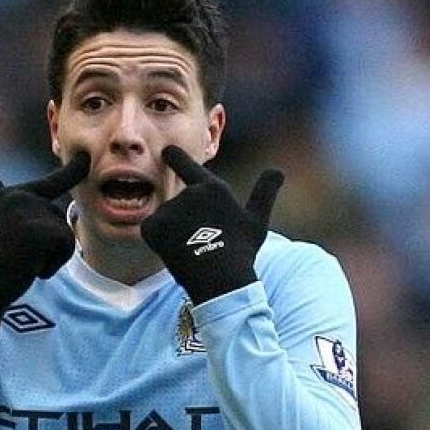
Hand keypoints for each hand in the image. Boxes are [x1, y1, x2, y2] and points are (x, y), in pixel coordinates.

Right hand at [0, 152, 89, 333]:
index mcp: (9, 194)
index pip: (51, 182)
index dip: (73, 169)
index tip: (87, 157)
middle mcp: (17, 196)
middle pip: (58, 218)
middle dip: (49, 243)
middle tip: (21, 256)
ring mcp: (28, 212)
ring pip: (64, 234)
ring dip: (51, 255)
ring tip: (24, 261)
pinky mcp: (39, 230)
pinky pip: (66, 246)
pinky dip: (53, 264)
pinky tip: (30, 268)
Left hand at [141, 146, 283, 304]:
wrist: (220, 279)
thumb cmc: (242, 251)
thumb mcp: (257, 220)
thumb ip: (264, 192)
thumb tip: (277, 171)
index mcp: (212, 188)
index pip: (186, 164)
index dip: (175, 156)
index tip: (167, 150)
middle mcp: (189, 193)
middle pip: (180, 204)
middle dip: (186, 220)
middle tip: (203, 241)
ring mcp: (169, 209)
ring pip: (166, 217)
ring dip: (174, 230)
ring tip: (192, 248)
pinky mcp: (154, 227)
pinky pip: (151, 229)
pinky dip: (159, 239)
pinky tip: (176, 251)